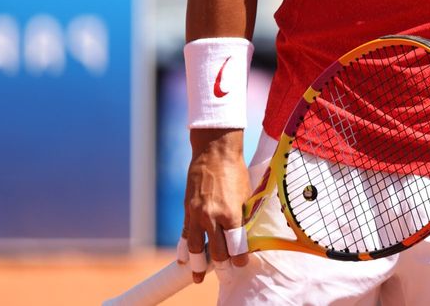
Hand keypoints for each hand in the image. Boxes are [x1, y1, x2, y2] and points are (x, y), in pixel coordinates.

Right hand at [182, 129, 250, 281]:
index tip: (241, 264)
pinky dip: (184, 249)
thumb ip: (242, 216)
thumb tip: (244, 235)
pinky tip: (184, 259)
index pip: (236, 245)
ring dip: (197, 265)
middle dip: (222, 264)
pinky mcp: (187, 210)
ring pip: (197, 248)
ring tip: (198, 277)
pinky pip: (185, 235)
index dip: (240, 258)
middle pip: (217, 251)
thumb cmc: (235, 171)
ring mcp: (197, 215)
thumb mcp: (245, 194)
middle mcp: (213, 217)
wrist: (215, 152)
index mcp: (232, 213)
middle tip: (225, 272)